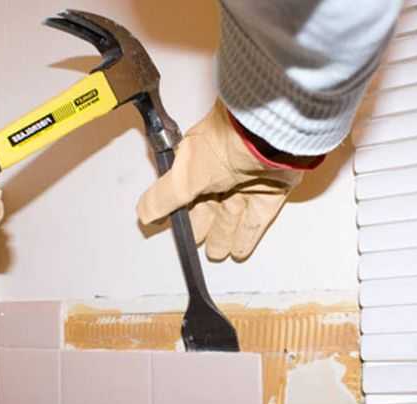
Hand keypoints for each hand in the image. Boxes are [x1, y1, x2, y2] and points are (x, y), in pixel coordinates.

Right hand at [137, 100, 302, 260]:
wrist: (267, 138)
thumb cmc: (227, 142)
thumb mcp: (183, 176)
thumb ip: (163, 198)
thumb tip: (144, 213)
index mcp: (198, 162)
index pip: (186, 192)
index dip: (181, 212)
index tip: (177, 230)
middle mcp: (223, 170)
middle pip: (210, 206)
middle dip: (203, 226)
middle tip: (196, 243)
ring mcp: (248, 180)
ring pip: (233, 214)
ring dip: (224, 234)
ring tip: (216, 253)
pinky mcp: (272, 189)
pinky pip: (257, 217)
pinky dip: (247, 234)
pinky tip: (240, 249)